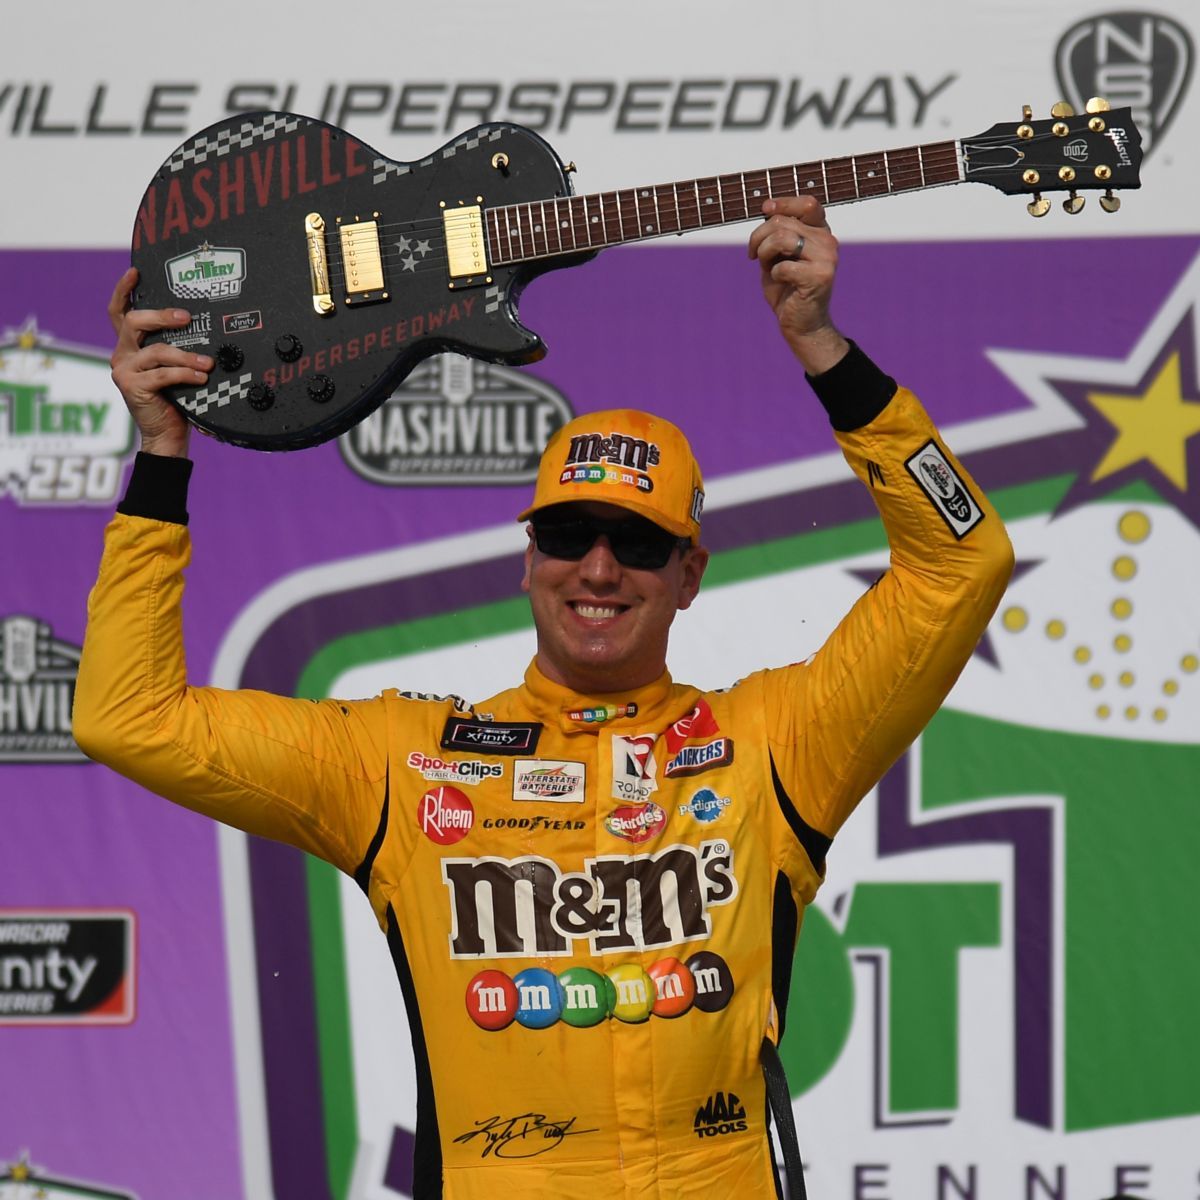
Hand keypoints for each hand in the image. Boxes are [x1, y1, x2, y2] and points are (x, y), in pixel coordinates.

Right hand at [108, 267, 209, 457]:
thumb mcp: (174, 368)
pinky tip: (202, 378)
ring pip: (156, 351)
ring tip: (207, 364)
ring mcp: (124, 370)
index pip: (119, 312)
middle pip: (134, 322)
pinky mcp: (132, 386)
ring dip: (186, 356)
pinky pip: (162, 374)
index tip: (135, 272)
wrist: (166, 435)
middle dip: (161, 316)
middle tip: (186, 316)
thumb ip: (177, 348)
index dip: (124, 290)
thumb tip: (203, 327)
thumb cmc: (176, 399)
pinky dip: (185, 375)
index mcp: (130, 346)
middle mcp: (122, 354)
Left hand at [748, 196, 848, 374]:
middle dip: (758, 237)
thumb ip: (776, 232)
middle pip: (783, 222)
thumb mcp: (776, 255)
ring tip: (765, 265)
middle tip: (754, 255)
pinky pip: (784, 265)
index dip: (784, 203)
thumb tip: (767, 208)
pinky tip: (781, 281)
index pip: (808, 203)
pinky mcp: (821, 276)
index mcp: (820, 232)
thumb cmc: (786, 289)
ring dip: (764, 252)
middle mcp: (828, 241)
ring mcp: (827, 258)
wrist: (800, 323)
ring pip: (783, 238)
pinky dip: (774, 274)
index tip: (765, 209)